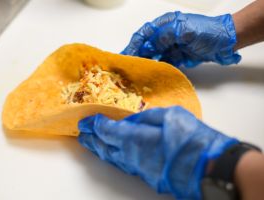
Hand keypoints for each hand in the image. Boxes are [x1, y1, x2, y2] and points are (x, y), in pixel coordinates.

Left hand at [78, 106, 237, 198]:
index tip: (86, 121)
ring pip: (112, 158)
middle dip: (91, 139)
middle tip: (82, 134)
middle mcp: (131, 155)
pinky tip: (112, 155)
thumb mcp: (168, 116)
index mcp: (134, 138)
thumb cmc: (190, 140)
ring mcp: (138, 168)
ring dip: (99, 150)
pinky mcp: (146, 175)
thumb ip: (146, 117)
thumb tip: (132, 119)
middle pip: (104, 147)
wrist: (207, 169)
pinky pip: (123, 165)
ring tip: (91, 145)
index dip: (94, 125)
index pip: (106, 130)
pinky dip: (112, 157)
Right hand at [121, 11, 240, 67]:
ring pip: (152, 55)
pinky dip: (155, 68)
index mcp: (165, 24)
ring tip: (134, 73)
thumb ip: (168, 35)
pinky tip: (149, 75)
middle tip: (125, 67)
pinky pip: (162, 63)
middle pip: (145, 45)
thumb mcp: (187, 30)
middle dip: (135, 55)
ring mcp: (170, 46)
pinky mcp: (176, 56)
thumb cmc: (208, 32)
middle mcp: (165, 35)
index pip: (144, 34)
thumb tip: (151, 44)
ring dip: (143, 63)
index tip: (126, 56)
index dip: (133, 44)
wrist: (226, 42)